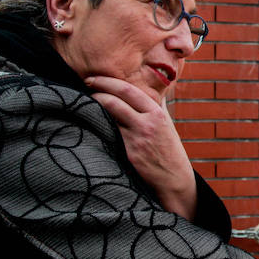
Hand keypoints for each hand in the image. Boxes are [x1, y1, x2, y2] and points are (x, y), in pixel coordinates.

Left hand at [86, 76, 196, 220]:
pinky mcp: (128, 153)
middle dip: (98, 88)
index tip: (95, 78)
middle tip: (86, 83)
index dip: (108, 81)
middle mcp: (147, 123)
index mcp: (157, 113)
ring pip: (109, 114)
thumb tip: (150, 90)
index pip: (129, 90)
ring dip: (93, 105)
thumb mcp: (167, 125)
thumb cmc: (169, 151)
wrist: (174, 179)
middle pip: (116, 99)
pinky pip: (108, 133)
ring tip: (84, 102)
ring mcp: (137, 139)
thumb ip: (157, 107)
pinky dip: (97, 125)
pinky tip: (88, 121)